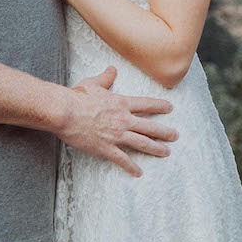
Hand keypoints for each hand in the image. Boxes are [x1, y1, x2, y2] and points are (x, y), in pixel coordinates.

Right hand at [58, 66, 177, 174]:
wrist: (65, 112)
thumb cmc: (77, 97)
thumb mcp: (93, 83)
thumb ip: (105, 78)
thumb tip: (112, 69)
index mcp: (121, 103)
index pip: (147, 104)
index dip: (160, 106)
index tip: (170, 108)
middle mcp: (123, 119)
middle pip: (150, 126)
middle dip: (165, 132)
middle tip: (175, 136)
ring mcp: (116, 135)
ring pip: (142, 143)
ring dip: (156, 148)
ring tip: (166, 152)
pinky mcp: (106, 148)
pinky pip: (122, 160)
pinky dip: (131, 167)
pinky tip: (139, 172)